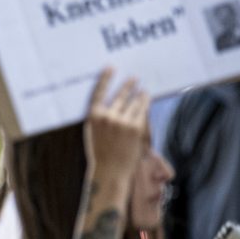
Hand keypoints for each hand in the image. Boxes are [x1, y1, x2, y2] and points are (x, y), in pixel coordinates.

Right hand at [84, 69, 149, 185]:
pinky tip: (146, 100)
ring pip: (134, 102)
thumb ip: (100, 116)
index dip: (105, 78)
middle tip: (134, 78)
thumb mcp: (93, 131)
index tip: (110, 68)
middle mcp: (107, 116)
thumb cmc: (101, 151)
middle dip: (128, 85)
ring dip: (140, 94)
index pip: (99, 92)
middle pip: (120, 95)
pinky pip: (142, 112)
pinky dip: (145, 105)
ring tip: (143, 90)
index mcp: (93, 117)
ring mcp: (122, 121)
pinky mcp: (136, 127)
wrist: (110, 170)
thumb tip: (111, 100)